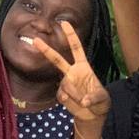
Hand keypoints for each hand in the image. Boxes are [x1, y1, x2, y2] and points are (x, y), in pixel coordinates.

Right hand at [31, 20, 110, 138]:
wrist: (92, 115)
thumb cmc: (101, 102)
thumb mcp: (102, 98)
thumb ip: (95, 98)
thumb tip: (85, 101)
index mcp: (83, 67)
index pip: (76, 48)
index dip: (71, 35)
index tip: (64, 22)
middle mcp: (72, 72)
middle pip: (57, 59)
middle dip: (46, 50)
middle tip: (35, 40)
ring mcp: (66, 83)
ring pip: (64, 84)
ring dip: (75, 94)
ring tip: (83, 100)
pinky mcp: (62, 95)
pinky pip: (61, 95)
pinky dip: (69, 101)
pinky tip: (74, 103)